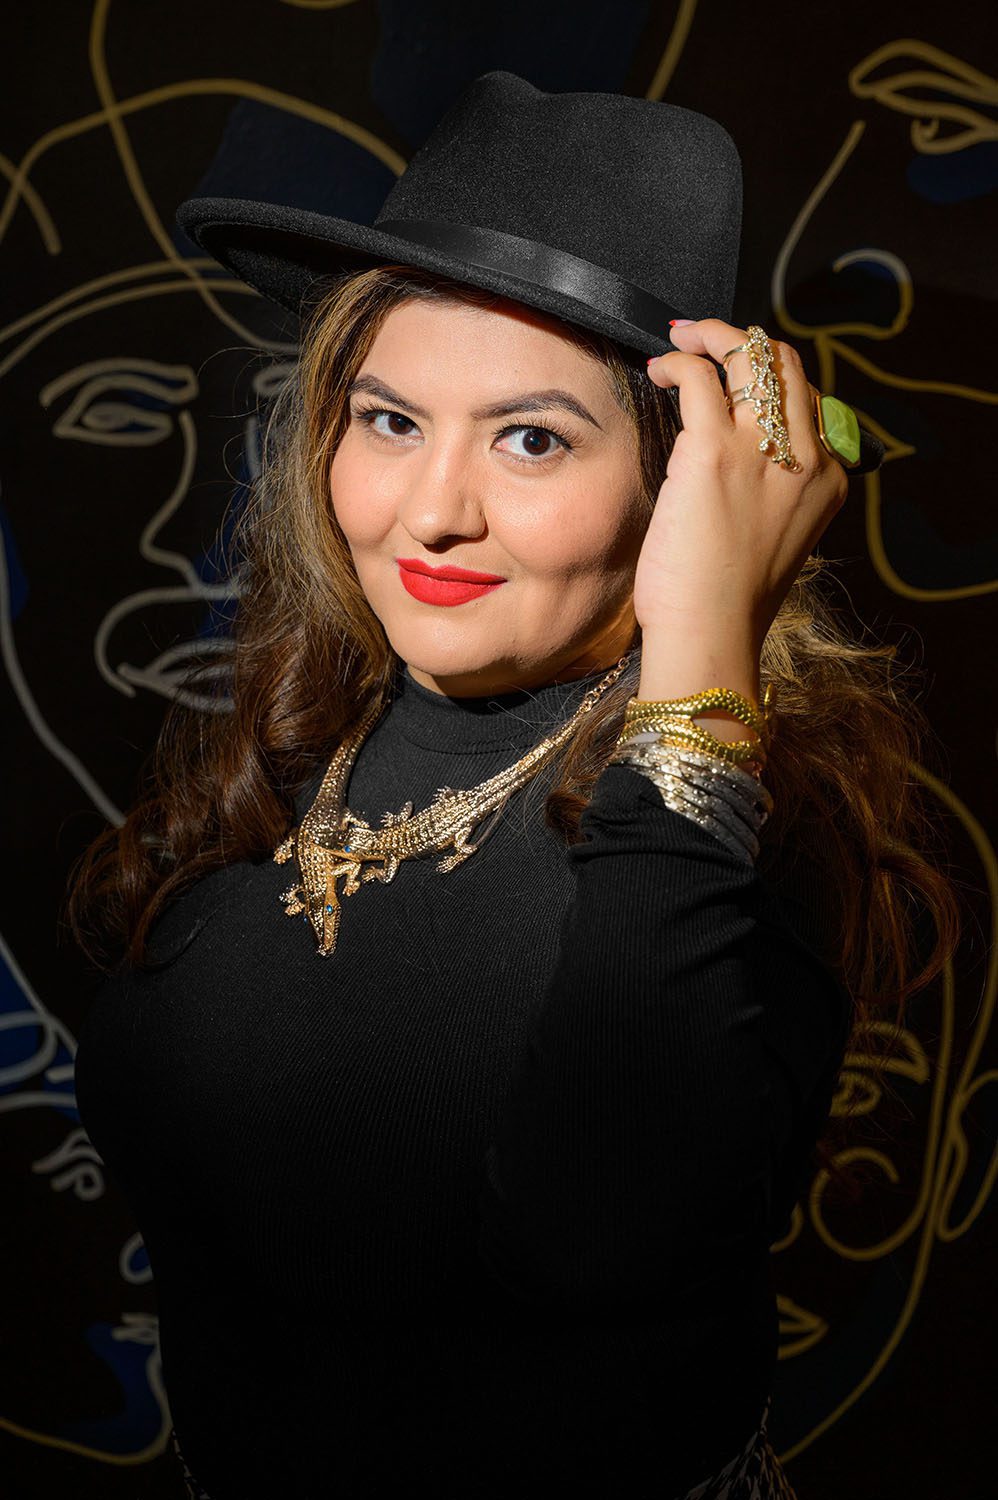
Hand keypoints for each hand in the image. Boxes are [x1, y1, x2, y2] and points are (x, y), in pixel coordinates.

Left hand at [633, 319, 848, 654]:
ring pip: (748, 355)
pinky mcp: (713, 452)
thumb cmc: (728, 599)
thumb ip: (773, 492)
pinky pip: (699, 377)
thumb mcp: (774, 539)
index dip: (769, 377)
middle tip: (704, 337)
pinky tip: (659, 371)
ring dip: (709, 335)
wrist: (711, 632)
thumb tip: (736, 459)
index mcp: (827, 480)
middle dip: (743, 339)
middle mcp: (805, 458)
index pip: (808, 400)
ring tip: (679, 340)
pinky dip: (677, 362)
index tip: (734, 374)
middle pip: (786, 365)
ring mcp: (762, 451)